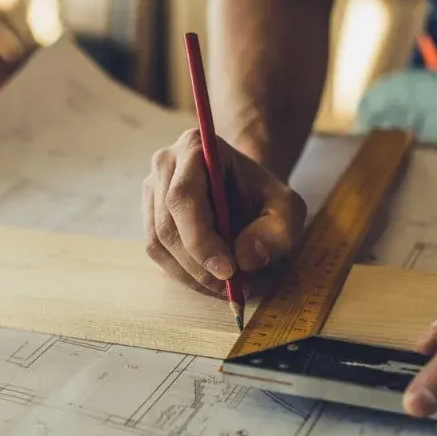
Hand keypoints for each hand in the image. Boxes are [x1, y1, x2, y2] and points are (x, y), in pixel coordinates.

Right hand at [142, 129, 306, 296]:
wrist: (245, 187)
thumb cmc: (264, 194)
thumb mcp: (287, 209)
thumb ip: (277, 232)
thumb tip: (245, 258)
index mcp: (195, 147)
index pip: (184, 197)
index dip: (201, 239)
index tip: (228, 271)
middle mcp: (165, 164)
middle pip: (167, 225)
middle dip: (199, 266)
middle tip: (232, 288)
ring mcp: (152, 189)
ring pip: (158, 243)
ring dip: (191, 275)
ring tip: (226, 288)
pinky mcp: (149, 214)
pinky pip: (158, 252)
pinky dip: (184, 274)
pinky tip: (210, 280)